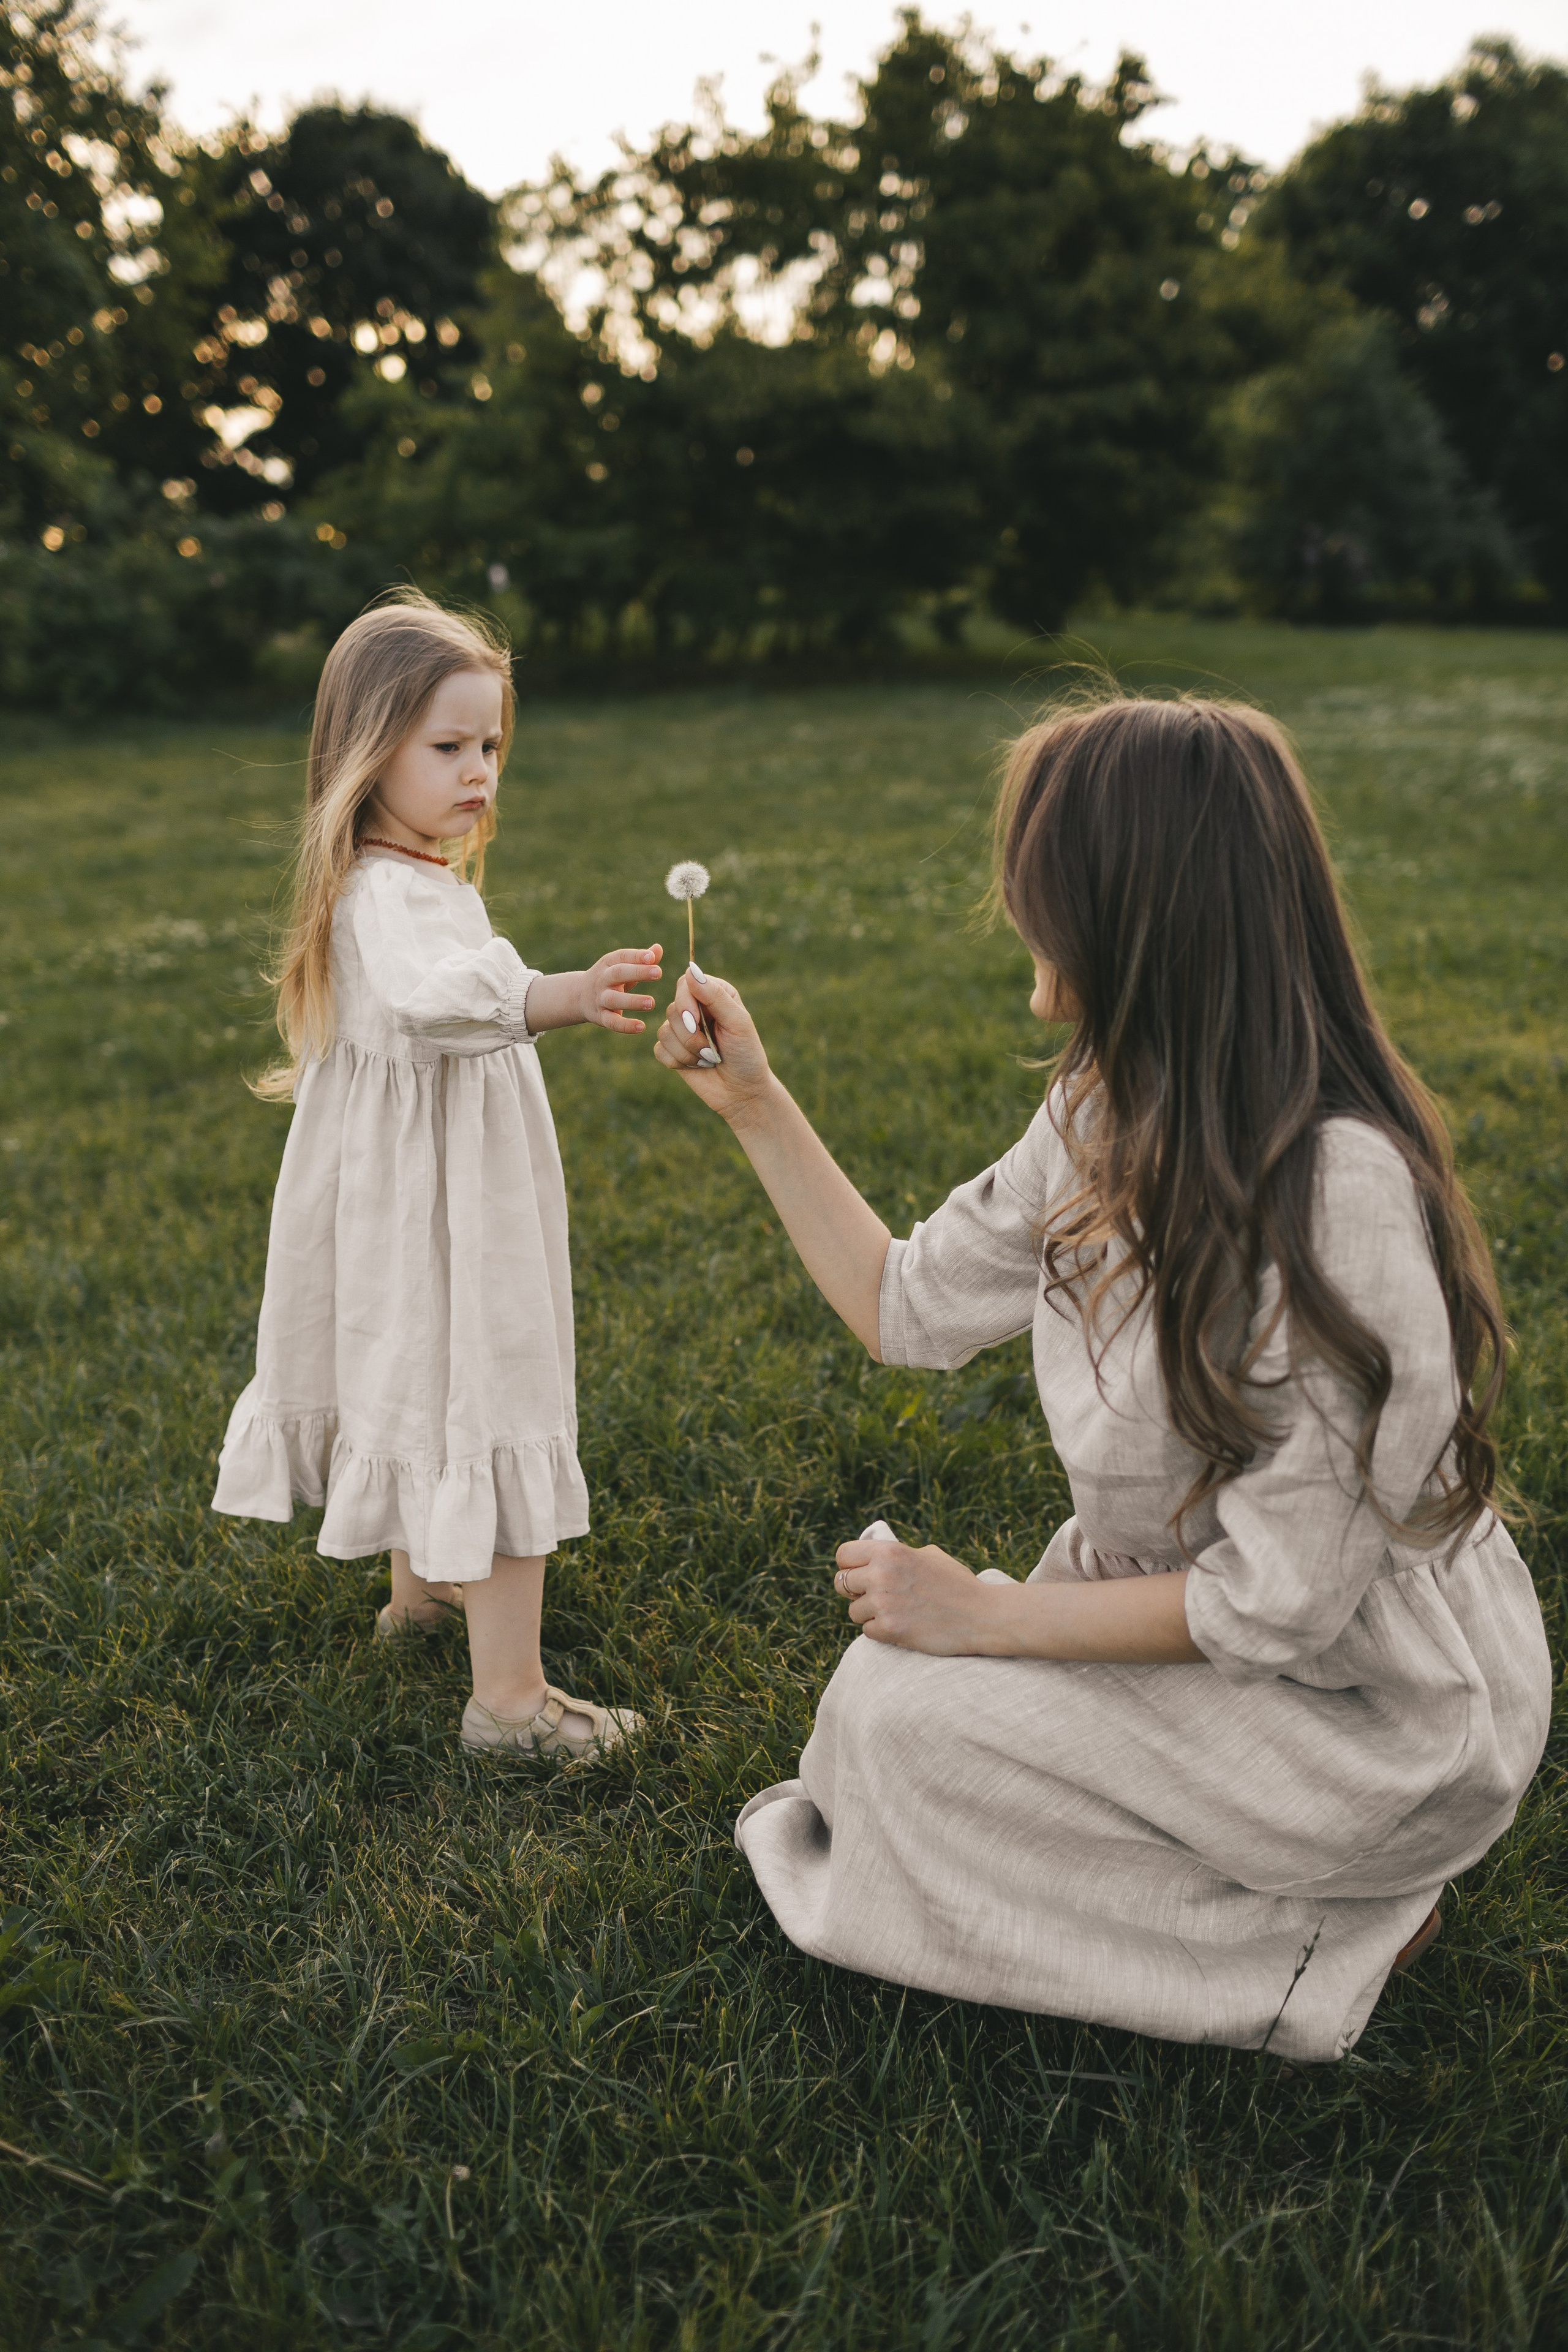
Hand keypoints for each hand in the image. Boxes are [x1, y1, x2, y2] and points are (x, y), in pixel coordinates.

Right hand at [579, 944, 662, 1032]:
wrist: (578, 996)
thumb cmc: (610, 978)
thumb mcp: (621, 966)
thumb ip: (640, 959)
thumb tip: (658, 948)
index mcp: (608, 963)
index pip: (622, 956)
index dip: (636, 956)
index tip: (652, 957)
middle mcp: (603, 979)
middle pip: (618, 974)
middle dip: (638, 972)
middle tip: (658, 972)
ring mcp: (600, 998)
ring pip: (614, 999)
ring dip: (633, 1001)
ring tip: (651, 1003)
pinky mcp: (600, 1017)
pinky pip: (612, 1022)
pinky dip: (625, 1026)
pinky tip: (641, 1027)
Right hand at [653, 964, 774, 1125]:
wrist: (743, 1092)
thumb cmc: (746, 1054)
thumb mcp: (737, 1022)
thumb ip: (714, 996)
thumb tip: (690, 968)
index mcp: (714, 994)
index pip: (684, 983)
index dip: (686, 1003)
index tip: (698, 1022)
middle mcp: (695, 1008)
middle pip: (672, 1009)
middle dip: (691, 1036)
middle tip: (713, 1051)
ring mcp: (681, 1029)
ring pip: (664, 1032)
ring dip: (688, 1052)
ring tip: (709, 1060)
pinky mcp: (671, 1050)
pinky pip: (659, 1050)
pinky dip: (678, 1062)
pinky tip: (695, 1066)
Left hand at [832, 1534, 1012, 1653]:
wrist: (982, 1615)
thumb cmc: (958, 1584)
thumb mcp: (929, 1555)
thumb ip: (898, 1554)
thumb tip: (873, 1557)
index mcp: (889, 1551)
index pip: (843, 1555)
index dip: (850, 1566)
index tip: (859, 1575)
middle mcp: (881, 1574)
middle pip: (842, 1584)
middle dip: (857, 1592)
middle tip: (877, 1597)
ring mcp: (883, 1603)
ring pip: (853, 1611)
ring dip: (870, 1614)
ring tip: (897, 1613)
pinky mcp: (889, 1629)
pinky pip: (867, 1631)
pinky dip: (881, 1632)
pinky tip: (903, 1627)